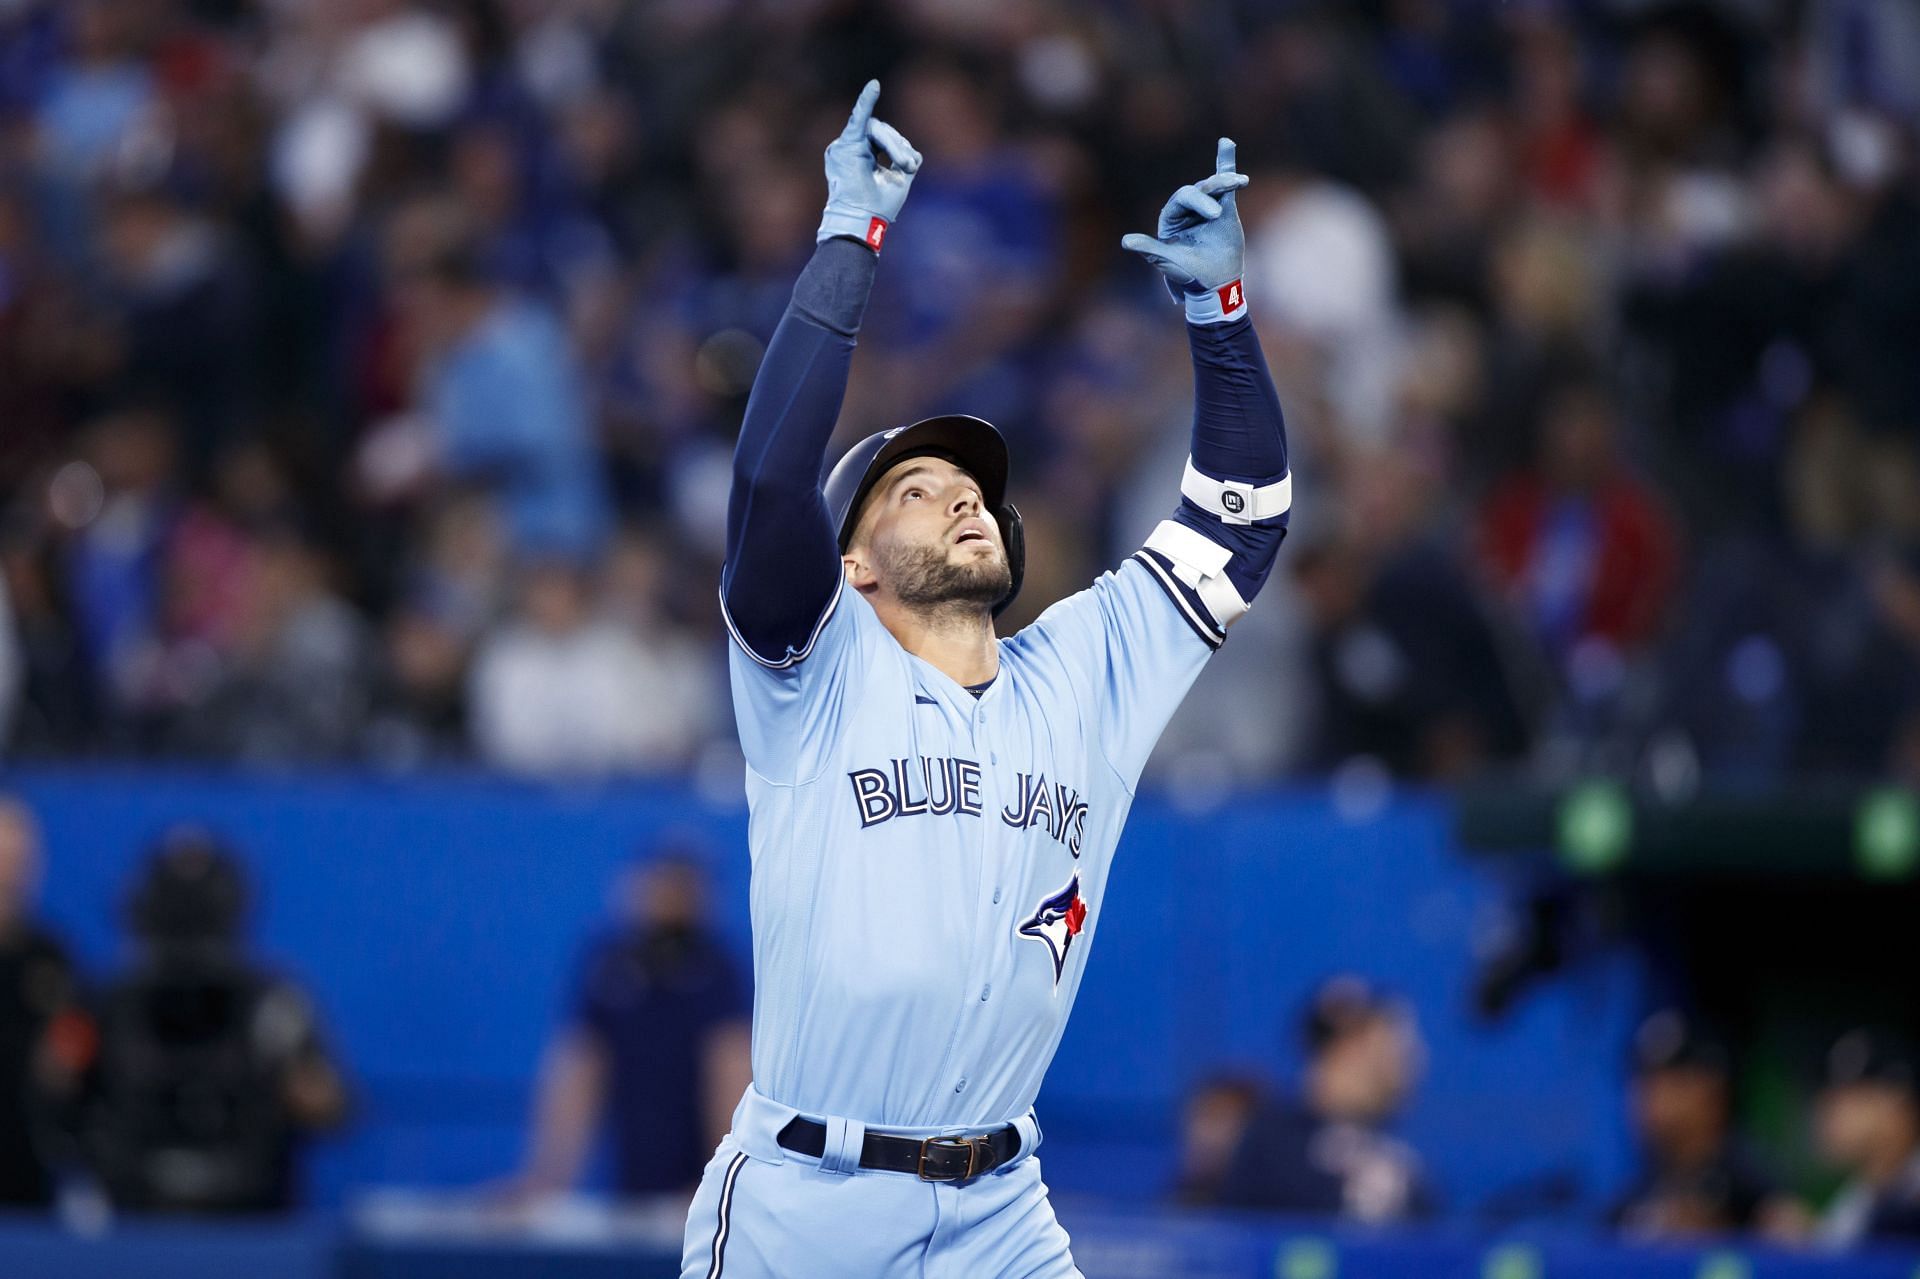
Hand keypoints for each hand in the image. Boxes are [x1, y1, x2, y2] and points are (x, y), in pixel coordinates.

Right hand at [819, 80, 922, 251]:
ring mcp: (846, 146)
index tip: (910, 163)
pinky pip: (858, 119)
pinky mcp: (846, 145)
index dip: (898, 145)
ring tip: (904, 166)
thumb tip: (913, 153)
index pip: (884, 140)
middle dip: (899, 147)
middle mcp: (852, 148)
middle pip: (882, 132)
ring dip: (894, 146)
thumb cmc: (877, 206)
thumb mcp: (898, 180)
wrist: (862, 221)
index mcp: (864, 156)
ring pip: (877, 130)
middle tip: (909, 167)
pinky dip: (866, 102)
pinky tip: (874, 86)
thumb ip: (904, 159)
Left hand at [1122, 138, 1249, 317]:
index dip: (1198, 202)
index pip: (1181, 200)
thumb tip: (1126, 241)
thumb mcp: (1168, 261)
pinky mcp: (1224, 210)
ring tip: (1238, 182)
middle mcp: (1186, 210)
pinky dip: (1226, 166)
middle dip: (1209, 199)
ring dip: (1224, 181)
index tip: (1216, 215)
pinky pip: (1224, 186)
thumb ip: (1150, 249)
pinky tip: (1226, 144)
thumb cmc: (1188, 274)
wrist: (1214, 285)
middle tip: (1219, 215)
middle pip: (1197, 191)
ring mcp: (1205, 208)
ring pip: (1211, 187)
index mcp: (1170, 218)